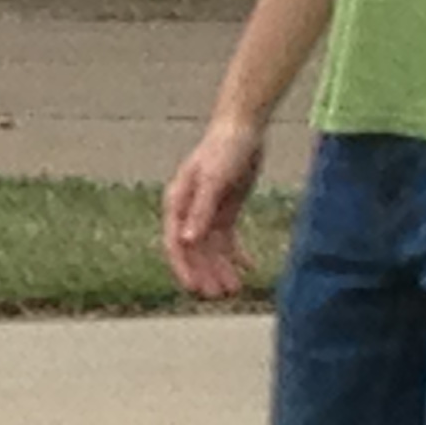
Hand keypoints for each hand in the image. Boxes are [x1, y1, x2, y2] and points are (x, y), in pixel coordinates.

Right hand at [162, 119, 265, 298]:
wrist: (242, 128)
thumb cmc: (224, 149)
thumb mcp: (214, 181)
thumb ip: (200, 211)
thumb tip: (187, 242)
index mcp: (178, 203)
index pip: (176, 243)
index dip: (183, 267)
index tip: (194, 289)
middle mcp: (189, 210)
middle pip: (194, 250)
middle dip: (205, 273)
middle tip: (219, 296)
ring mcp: (207, 211)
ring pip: (211, 248)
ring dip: (221, 268)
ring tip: (235, 289)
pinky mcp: (224, 209)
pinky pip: (228, 238)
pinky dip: (237, 254)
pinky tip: (250, 267)